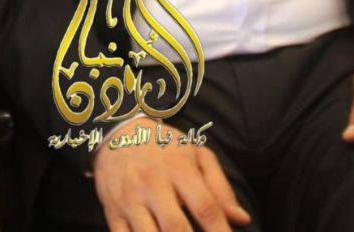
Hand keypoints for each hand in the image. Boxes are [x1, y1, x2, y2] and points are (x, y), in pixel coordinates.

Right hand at [93, 117, 250, 230]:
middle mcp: (152, 184)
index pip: (205, 207)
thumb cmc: (165, 147)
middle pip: (176, 228)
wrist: (118, 132)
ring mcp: (129, 200)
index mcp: (178, 167)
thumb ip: (220, 188)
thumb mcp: (196, 154)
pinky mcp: (112, 213)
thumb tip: (241, 219)